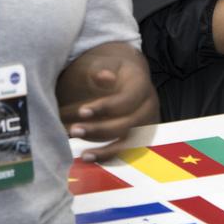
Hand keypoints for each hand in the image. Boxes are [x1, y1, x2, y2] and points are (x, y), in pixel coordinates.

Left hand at [59, 44, 158, 161]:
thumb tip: (104, 76)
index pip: (128, 99)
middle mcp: (149, 105)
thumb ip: (101, 69)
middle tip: (74, 131)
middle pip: (129, 123)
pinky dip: (110, 158)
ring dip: (106, 151)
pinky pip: (128, 153)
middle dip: (100, 130)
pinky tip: (91, 160)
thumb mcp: (103, 63)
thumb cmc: (109, 70)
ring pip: (130, 142)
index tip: (82, 111)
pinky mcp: (142, 138)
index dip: (105, 107)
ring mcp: (148, 123)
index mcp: (142, 84)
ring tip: (83, 155)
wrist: (126, 78)